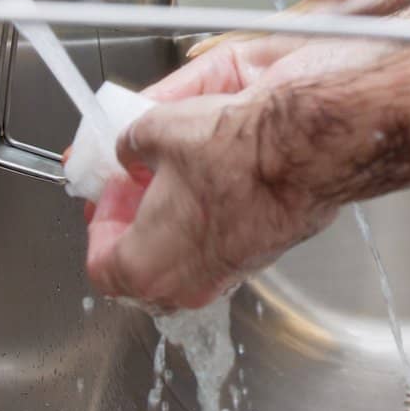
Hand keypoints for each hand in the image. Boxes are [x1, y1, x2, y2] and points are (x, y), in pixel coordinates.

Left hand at [85, 89, 330, 310]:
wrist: (308, 145)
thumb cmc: (236, 147)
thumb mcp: (156, 127)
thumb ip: (130, 144)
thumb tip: (134, 147)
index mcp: (148, 264)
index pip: (101, 266)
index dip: (100, 220)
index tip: (108, 187)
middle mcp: (188, 283)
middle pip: (144, 267)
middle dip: (136, 222)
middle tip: (135, 182)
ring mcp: (229, 273)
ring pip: (185, 256)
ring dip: (175, 216)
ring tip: (176, 171)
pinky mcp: (262, 254)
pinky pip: (223, 242)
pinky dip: (213, 213)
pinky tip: (216, 173)